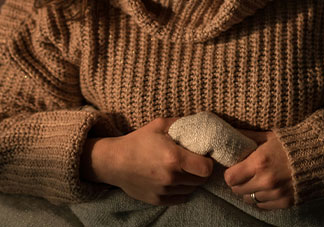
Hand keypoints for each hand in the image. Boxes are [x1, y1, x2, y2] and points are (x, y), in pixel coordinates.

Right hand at [81, 117, 213, 204]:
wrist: (114, 162)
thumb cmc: (138, 141)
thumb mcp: (160, 125)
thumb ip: (182, 124)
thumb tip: (201, 124)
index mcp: (174, 158)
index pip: (206, 168)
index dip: (209, 162)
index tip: (203, 156)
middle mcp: (171, 177)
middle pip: (201, 180)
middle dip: (200, 171)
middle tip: (194, 162)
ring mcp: (164, 191)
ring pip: (192, 190)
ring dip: (191, 181)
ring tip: (182, 169)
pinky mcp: (158, 200)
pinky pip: (181, 198)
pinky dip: (182, 190)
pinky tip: (175, 179)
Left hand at [223, 130, 294, 209]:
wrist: (320, 156)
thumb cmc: (291, 143)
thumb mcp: (269, 137)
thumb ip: (248, 137)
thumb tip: (231, 135)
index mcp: (259, 162)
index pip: (231, 178)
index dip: (230, 174)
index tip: (234, 169)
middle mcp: (266, 180)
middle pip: (238, 191)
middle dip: (238, 183)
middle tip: (244, 175)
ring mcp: (276, 193)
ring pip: (249, 200)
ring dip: (250, 191)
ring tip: (256, 181)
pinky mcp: (285, 202)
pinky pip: (263, 206)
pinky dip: (262, 198)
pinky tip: (267, 188)